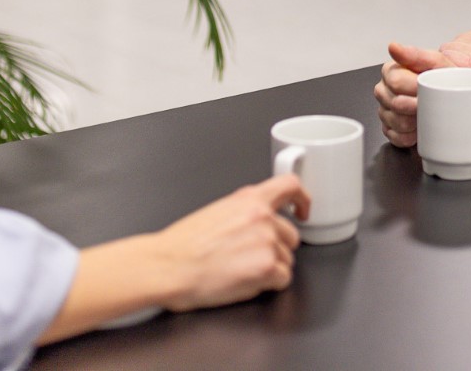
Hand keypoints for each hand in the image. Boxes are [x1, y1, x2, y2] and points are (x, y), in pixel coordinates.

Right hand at [153, 174, 310, 312]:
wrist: (167, 266)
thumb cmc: (183, 245)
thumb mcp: (217, 211)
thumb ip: (245, 211)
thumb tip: (259, 219)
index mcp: (249, 199)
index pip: (290, 186)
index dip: (302, 199)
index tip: (302, 210)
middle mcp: (263, 216)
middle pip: (291, 235)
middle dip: (276, 249)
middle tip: (249, 257)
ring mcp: (267, 241)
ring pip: (287, 260)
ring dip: (270, 268)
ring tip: (240, 270)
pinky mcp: (266, 267)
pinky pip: (282, 280)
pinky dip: (268, 285)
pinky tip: (244, 281)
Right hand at [373, 41, 450, 146]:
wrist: (451, 94)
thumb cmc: (443, 78)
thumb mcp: (435, 62)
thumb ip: (414, 54)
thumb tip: (393, 47)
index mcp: (390, 71)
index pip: (396, 82)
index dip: (415, 89)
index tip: (430, 91)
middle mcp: (383, 90)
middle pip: (395, 103)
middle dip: (416, 106)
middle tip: (432, 105)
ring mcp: (384, 110)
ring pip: (395, 122)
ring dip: (414, 122)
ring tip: (428, 116)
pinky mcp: (390, 128)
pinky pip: (396, 137)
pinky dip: (410, 136)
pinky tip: (420, 129)